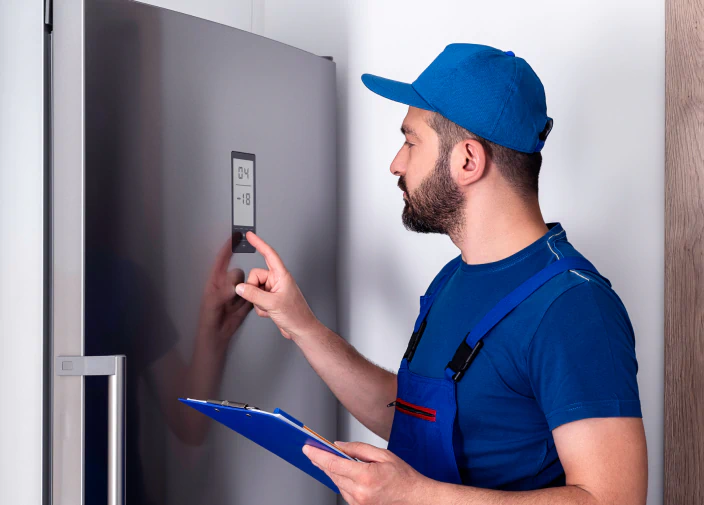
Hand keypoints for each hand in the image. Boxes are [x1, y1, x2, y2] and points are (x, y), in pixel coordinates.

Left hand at [196, 237, 252, 350]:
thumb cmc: (208, 322)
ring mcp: (236, 294)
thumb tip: (234, 284)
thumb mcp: (213, 305)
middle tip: (232, 295)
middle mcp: (225, 286)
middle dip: (238, 281)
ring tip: (235, 306)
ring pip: (247, 284)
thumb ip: (223, 293)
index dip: (228, 248)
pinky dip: (252, 300)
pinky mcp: (245, 303)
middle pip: (238, 273)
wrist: (216, 338)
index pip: (221, 261)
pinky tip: (244, 308)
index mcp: (214, 282)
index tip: (235, 236)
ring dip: (246, 292)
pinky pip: (253, 296)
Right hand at [234, 232, 319, 340]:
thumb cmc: (296, 315)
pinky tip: (270, 312)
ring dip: (258, 301)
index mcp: (282, 275)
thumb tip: (240, 288)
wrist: (301, 329)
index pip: (269, 255)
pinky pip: (257, 299)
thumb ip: (253, 295)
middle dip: (254, 289)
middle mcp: (277, 281)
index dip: (259, 244)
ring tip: (270, 308)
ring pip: (254, 289)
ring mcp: (274, 290)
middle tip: (264, 300)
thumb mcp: (272, 304)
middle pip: (255, 276)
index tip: (250, 236)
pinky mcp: (271, 299)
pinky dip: (260, 307)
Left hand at [303, 442, 432, 504]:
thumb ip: (358, 449)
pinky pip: (344, 492)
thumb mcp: (383, 455)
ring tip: (325, 459)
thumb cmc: (403, 477)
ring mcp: (358, 503)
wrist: (415, 498)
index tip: (307, 448)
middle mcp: (359, 492)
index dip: (317, 455)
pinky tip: (340, 473)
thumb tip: (338, 446)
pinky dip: (340, 481)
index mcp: (365, 476)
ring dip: (330, 471)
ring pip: (336, 483)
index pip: (333, 464)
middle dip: (321, 461)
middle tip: (312, 450)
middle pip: (332, 474)